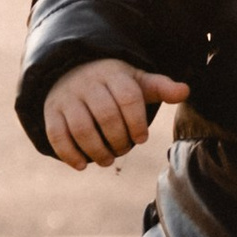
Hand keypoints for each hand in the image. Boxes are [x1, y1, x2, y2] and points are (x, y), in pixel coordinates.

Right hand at [44, 57, 188, 168]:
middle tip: (123, 150)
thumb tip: (185, 91)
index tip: (141, 138)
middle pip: (106, 115)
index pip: (128, 97)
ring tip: (107, 160)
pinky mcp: (51, 112)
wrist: (71, 70)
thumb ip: (160, 87)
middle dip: (118, 140)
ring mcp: (67, 98)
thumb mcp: (136, 81)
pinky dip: (69, 154)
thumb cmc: (113, 83)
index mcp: (113, 74)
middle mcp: (87, 83)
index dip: (137, 122)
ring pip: (81, 128)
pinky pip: (57, 135)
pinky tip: (82, 166)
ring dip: (96, 150)